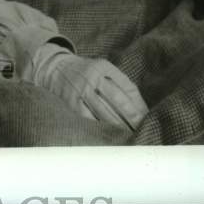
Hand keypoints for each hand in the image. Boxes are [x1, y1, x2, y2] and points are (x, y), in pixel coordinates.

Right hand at [28, 43, 147, 130]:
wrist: (56, 69)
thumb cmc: (88, 72)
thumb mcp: (104, 69)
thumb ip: (122, 84)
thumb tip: (142, 109)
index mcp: (103, 66)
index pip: (127, 88)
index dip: (139, 105)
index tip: (147, 119)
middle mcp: (92, 76)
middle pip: (117, 100)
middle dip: (132, 118)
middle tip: (143, 131)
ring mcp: (81, 89)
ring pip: (104, 112)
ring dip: (119, 126)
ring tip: (130, 136)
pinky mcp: (71, 102)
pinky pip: (89, 119)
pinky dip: (101, 128)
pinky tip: (110, 135)